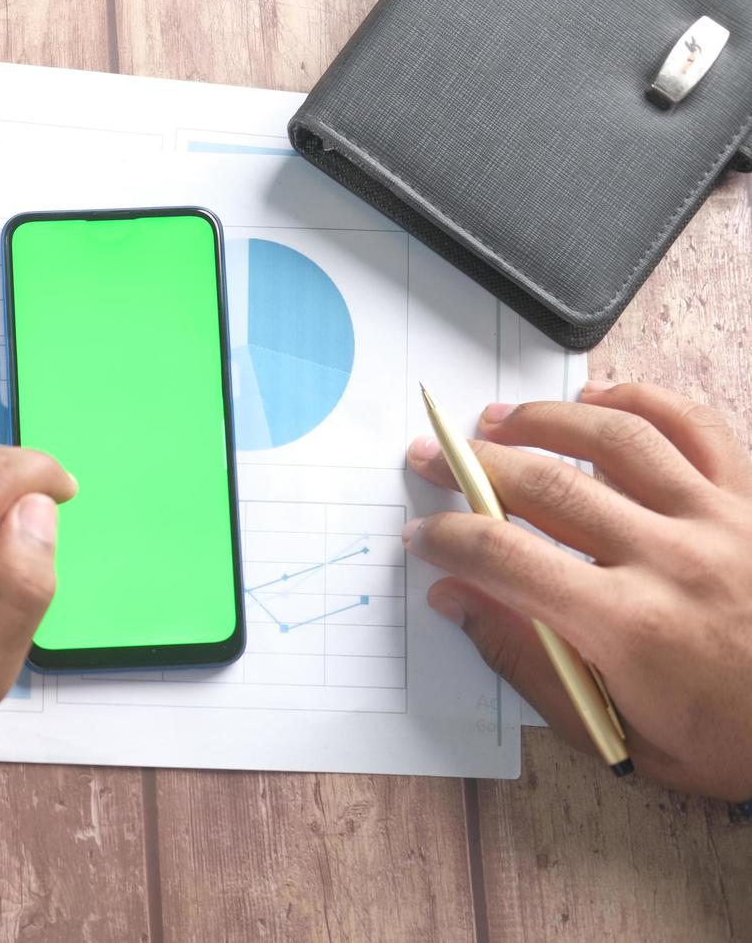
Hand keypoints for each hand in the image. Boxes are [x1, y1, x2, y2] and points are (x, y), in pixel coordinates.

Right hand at [405, 382, 751, 801]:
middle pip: (547, 485)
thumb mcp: (618, 732)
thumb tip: (456, 600)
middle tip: (430, 457)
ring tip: (497, 419)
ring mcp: (719, 518)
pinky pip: (694, 424)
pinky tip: (596, 399)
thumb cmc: (729, 742)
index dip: (448, 538)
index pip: (505, 558)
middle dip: (471, 466)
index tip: (422, 534)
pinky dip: (638, 401)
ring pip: (616, 438)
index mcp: (628, 626)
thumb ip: (528, 661)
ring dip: (544, 419)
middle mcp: (671, 558)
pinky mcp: (751, 499)